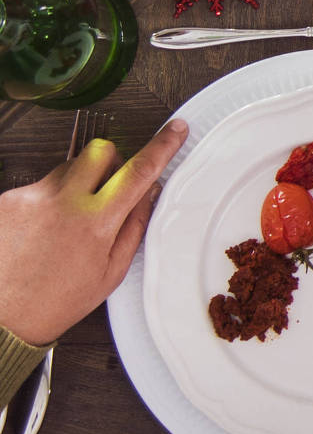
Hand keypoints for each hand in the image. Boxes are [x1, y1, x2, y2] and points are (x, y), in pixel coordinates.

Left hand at [0, 120, 186, 346]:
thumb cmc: (53, 303)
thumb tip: (148, 193)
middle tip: (108, 188)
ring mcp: (31, 198)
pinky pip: (37, 186)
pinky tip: (40, 231)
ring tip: (65, 221)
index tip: (175, 130)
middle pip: (100, 151)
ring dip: (76, 183)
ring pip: (67, 167)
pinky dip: (45, 201)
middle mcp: (63, 203)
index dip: (162, 145)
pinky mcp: (6, 201)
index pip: (139, 171)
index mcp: (96, 223)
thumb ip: (134, 227)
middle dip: (112, 162)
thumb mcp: (109, 274)